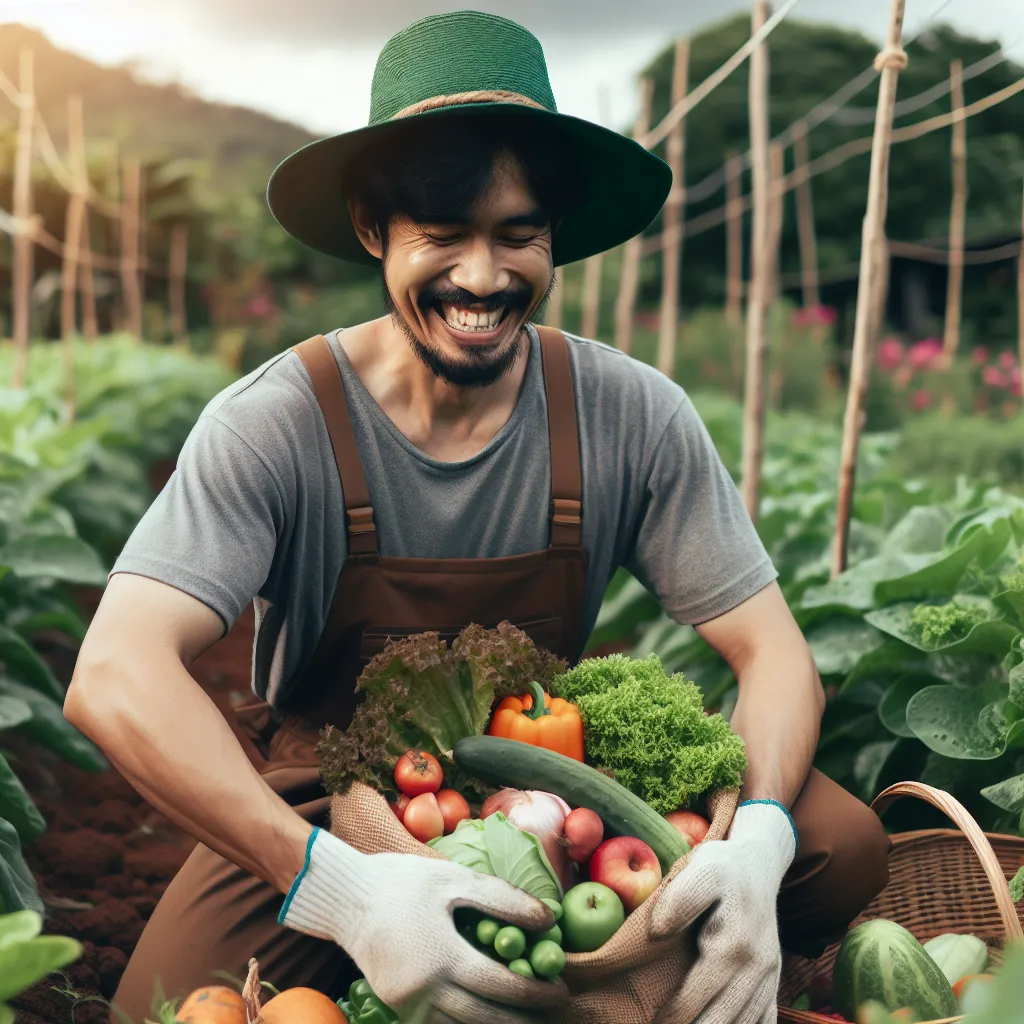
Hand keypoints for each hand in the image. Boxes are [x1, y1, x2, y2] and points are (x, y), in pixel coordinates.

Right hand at [279, 827, 566, 1022]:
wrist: (346, 898)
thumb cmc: (403, 882)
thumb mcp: (454, 879)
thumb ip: (503, 900)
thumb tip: (548, 918)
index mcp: (441, 956)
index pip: (500, 986)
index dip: (535, 993)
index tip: (562, 992)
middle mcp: (424, 990)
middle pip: (484, 1018)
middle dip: (523, 1019)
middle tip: (553, 1011)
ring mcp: (408, 1004)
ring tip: (527, 1017)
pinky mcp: (397, 1006)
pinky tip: (487, 1015)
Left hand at [649, 801, 796, 1023]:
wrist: (759, 864)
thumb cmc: (723, 867)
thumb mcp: (700, 869)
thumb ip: (680, 899)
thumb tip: (657, 931)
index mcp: (733, 946)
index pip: (698, 995)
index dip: (674, 1017)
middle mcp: (756, 968)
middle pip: (724, 1019)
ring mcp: (769, 977)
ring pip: (748, 1023)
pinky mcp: (773, 980)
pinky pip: (766, 1018)